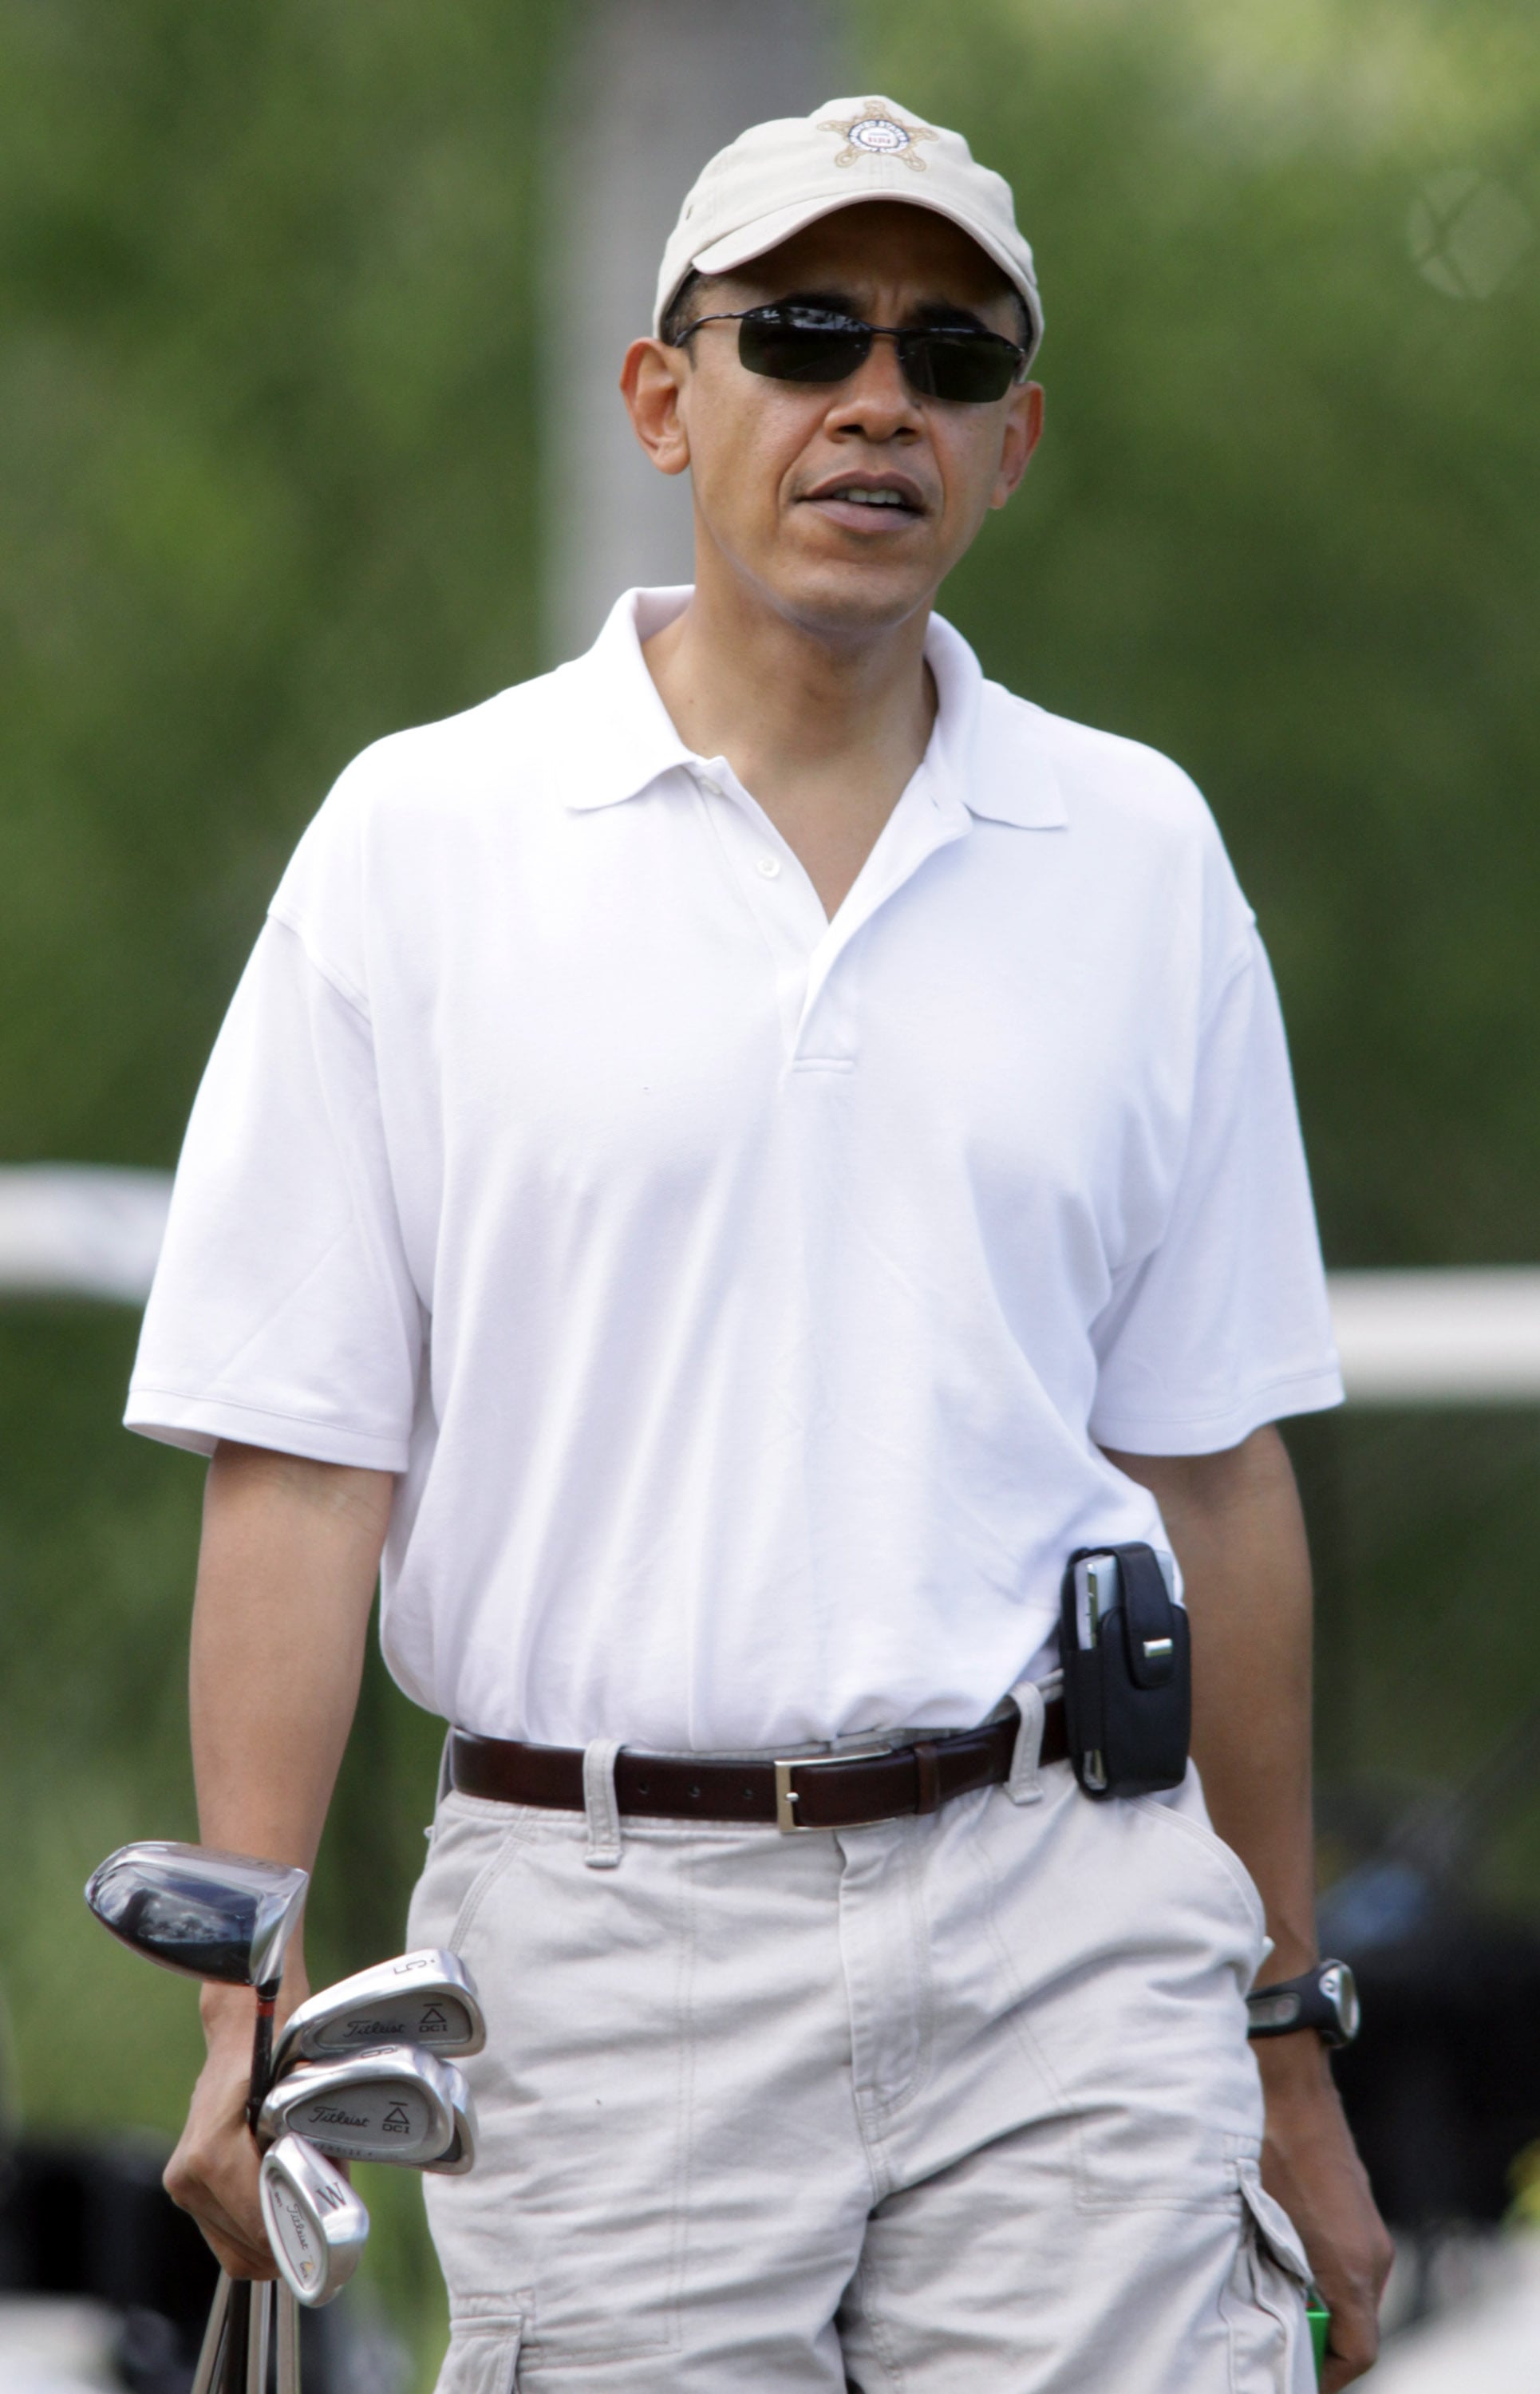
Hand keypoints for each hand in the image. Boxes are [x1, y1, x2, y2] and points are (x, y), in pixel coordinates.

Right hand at [163, 1979, 304, 2278]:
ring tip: (301, 2213)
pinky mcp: (183, 2186)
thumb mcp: (306, 2098)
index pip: (259, 2226)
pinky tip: (277, 2207)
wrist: (242, 2027)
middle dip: (289, 2243)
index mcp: (211, 2154)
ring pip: (232, 2249)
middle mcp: (188, 2174)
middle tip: (324, 2229)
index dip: (298, 2240)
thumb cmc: (276, 2053)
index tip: (329, 2243)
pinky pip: (222, 2234)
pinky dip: (252, 2232)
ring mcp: (182, 2183)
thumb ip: (318, 2153)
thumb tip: (335, 2203)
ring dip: (270, 2241)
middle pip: (246, 2247)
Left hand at [1257, 2035, 1393, 2388]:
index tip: (1294, 2376)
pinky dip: (1323, 2275)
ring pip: (1354, 2294)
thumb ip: (1262, 2279)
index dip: (1327, 2376)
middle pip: (1358, 2327)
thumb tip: (1253, 2317)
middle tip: (1274, 2344)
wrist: (1289, 2083)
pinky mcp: (1359, 2208)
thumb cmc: (1264, 2150)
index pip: (1360, 2352)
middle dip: (1319, 2343)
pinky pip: (1351, 2262)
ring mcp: (1370, 2228)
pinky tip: (1280, 2258)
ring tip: (1272, 2301)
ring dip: (1319, 2305)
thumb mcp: (1254, 2224)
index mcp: (1352, 2266)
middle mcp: (1372, 2252)